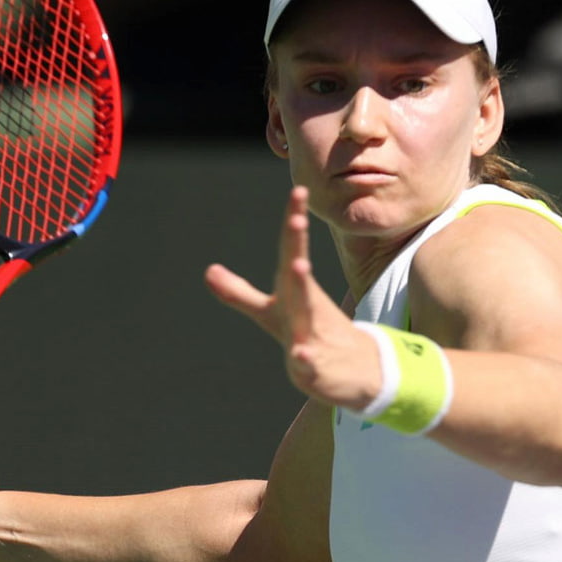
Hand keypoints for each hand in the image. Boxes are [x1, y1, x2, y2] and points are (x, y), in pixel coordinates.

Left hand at [205, 187, 381, 410]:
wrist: (352, 370)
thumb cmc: (308, 332)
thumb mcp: (269, 314)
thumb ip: (239, 293)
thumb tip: (208, 271)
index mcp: (295, 290)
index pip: (292, 252)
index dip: (292, 222)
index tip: (297, 190)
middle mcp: (307, 306)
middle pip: (299, 274)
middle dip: (296, 247)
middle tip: (297, 219)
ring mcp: (314, 334)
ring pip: (308, 312)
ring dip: (303, 289)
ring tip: (299, 266)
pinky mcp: (317, 366)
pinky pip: (311, 362)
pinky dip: (306, 358)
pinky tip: (299, 354)